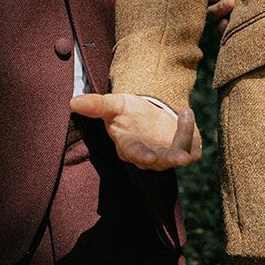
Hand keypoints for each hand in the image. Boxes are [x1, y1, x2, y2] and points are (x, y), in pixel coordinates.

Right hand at [70, 93, 200, 170]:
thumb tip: (72, 102)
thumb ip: (96, 105)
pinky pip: (191, 148)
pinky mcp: (184, 151)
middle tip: (180, 158)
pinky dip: (192, 131)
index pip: (134, 155)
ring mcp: (168, 156)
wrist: (149, 112)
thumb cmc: (128, 112)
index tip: (148, 158)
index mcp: (129, 147)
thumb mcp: (113, 104)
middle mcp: (149, 156)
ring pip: (180, 154)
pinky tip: (185, 111)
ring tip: (184, 112)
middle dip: (170, 160)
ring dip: (184, 138)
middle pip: (160, 162)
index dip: (141, 157)